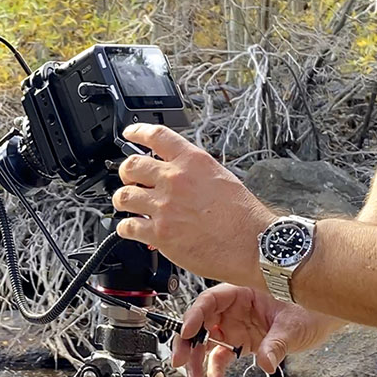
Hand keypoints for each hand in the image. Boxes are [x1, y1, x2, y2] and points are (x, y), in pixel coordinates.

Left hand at [112, 124, 276, 285]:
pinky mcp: (160, 233)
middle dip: (127, 172)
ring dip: (123, 200)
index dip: (137, 132)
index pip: (156, 136)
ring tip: (127, 204)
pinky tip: (131, 228)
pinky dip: (126, 228)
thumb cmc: (244, 216)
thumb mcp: (221, 177)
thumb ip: (194, 171)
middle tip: (129, 178)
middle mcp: (175, 179)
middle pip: (132, 165)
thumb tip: (178, 172)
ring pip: (124, 196)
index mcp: (192, 161)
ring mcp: (164, 206)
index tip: (129, 134)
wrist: (253, 244)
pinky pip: (128, 226)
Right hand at [173, 283, 343, 376]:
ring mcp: (236, 326)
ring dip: (198, 361)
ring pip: (207, 342)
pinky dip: (216, 371)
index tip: (188, 331)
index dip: (195, 314)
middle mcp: (234, 308)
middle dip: (188, 342)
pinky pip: (222, 357)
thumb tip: (266, 361)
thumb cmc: (308, 308)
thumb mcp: (293, 325)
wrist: (320, 318)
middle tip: (181, 360)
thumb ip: (276, 343)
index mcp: (242, 292)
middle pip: (202, 322)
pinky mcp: (241, 342)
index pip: (210, 300)